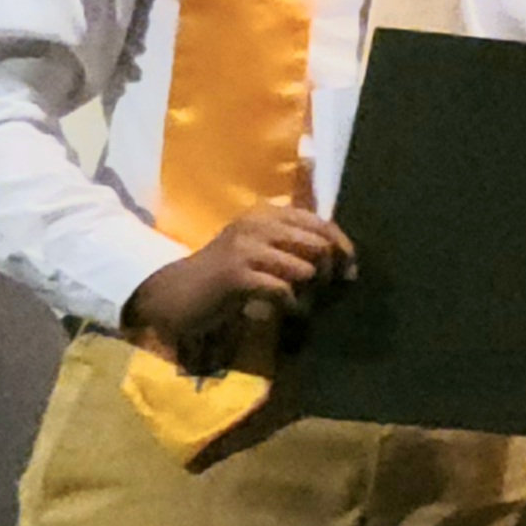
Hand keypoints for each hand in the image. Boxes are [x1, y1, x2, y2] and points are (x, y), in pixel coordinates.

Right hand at [135, 204, 348, 373]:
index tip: (348, 272)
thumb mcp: (263, 249)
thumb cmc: (227, 273)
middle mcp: (257, 225)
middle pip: (320, 245)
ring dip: (311, 293)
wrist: (177, 292)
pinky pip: (283, 290)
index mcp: (267, 214)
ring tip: (301, 302)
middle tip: (323, 292)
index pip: (323, 224)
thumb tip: (347, 261)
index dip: (343, 248)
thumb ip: (298, 246)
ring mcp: (245, 248)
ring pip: (305, 268)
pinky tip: (285, 311)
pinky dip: (291, 305)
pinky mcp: (236, 275)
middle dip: (330, 272)